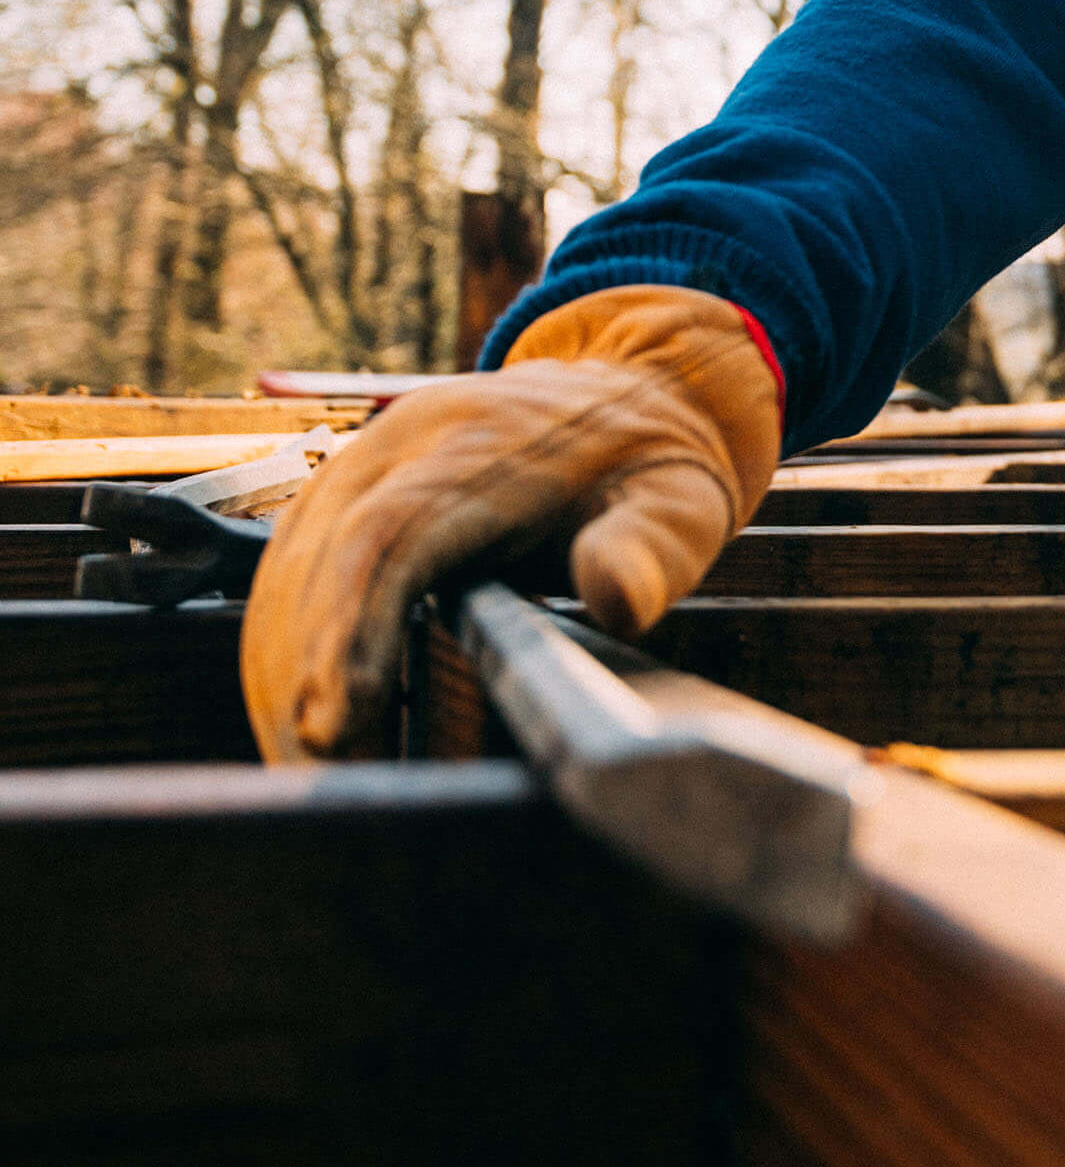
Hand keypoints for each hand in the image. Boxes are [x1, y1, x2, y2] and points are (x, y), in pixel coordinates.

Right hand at [241, 286, 781, 761]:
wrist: (629, 396)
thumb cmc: (653, 467)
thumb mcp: (680, 505)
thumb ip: (650, 551)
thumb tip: (617, 598)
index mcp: (485, 447)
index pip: (392, 534)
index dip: (352, 626)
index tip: (334, 721)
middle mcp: (408, 441)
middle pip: (324, 556)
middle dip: (305, 671)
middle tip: (315, 770)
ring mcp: (371, 457)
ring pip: (294, 563)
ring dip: (283, 665)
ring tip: (304, 761)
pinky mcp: (352, 484)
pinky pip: (297, 561)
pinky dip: (288, 640)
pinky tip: (301, 710)